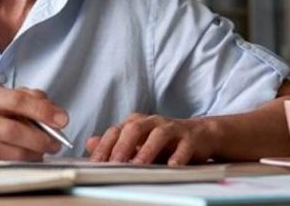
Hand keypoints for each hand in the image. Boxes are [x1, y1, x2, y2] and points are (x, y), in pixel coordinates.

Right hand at [0, 87, 67, 164]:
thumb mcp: (5, 97)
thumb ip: (31, 98)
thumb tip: (55, 112)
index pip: (18, 100)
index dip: (42, 110)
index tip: (61, 119)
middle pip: (14, 130)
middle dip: (41, 138)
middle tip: (56, 141)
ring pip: (14, 151)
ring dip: (37, 152)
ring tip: (48, 148)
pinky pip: (10, 161)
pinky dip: (26, 158)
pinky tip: (32, 153)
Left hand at [86, 113, 217, 165]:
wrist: (200, 135)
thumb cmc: (165, 141)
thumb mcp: (138, 142)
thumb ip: (115, 143)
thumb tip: (89, 144)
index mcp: (136, 122)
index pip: (116, 131)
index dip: (105, 146)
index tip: (96, 163)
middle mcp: (152, 122)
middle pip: (134, 129)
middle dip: (122, 146)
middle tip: (114, 163)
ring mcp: (172, 128)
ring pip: (158, 135)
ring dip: (147, 150)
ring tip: (138, 164)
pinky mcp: (190, 138)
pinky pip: (184, 146)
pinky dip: (178, 156)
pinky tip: (172, 166)